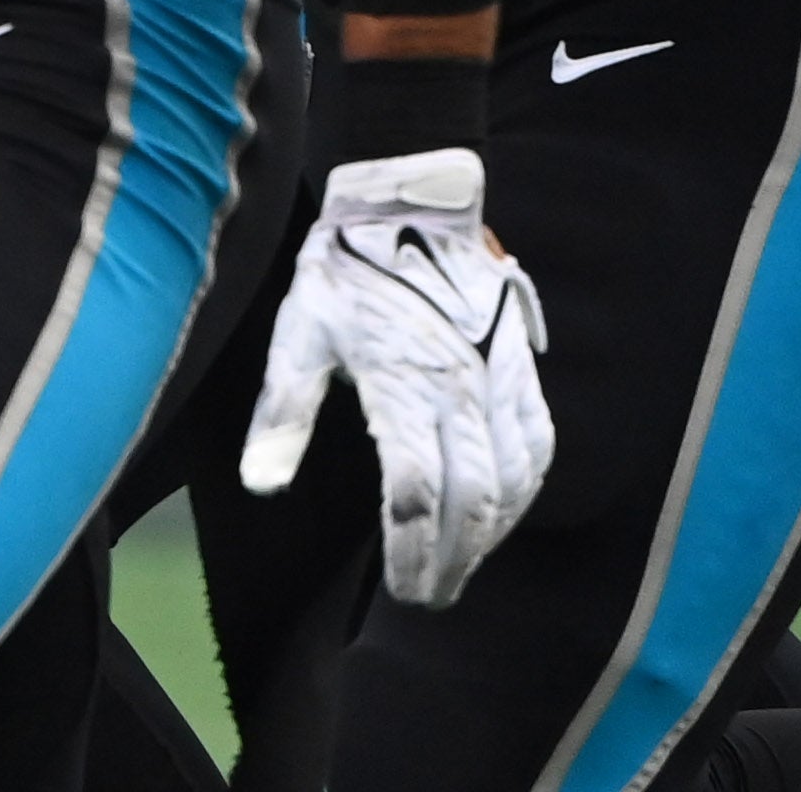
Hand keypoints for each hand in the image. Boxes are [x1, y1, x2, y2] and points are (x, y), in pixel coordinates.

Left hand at [243, 148, 554, 605]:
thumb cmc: (341, 270)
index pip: (417, 495)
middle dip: (455, 561)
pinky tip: (507, 514)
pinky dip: (528, 490)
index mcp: (401, 386)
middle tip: (431, 598)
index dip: (414, 553)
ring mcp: (496, 379)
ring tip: (463, 567)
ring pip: (514, 481)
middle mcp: (459, 389)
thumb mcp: (297, 334)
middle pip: (472, 501)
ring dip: (493, 536)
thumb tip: (261, 485)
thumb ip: (283, 414)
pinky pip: (539, 443)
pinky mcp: (518, 367)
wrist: (408, 201)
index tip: (404, 590)